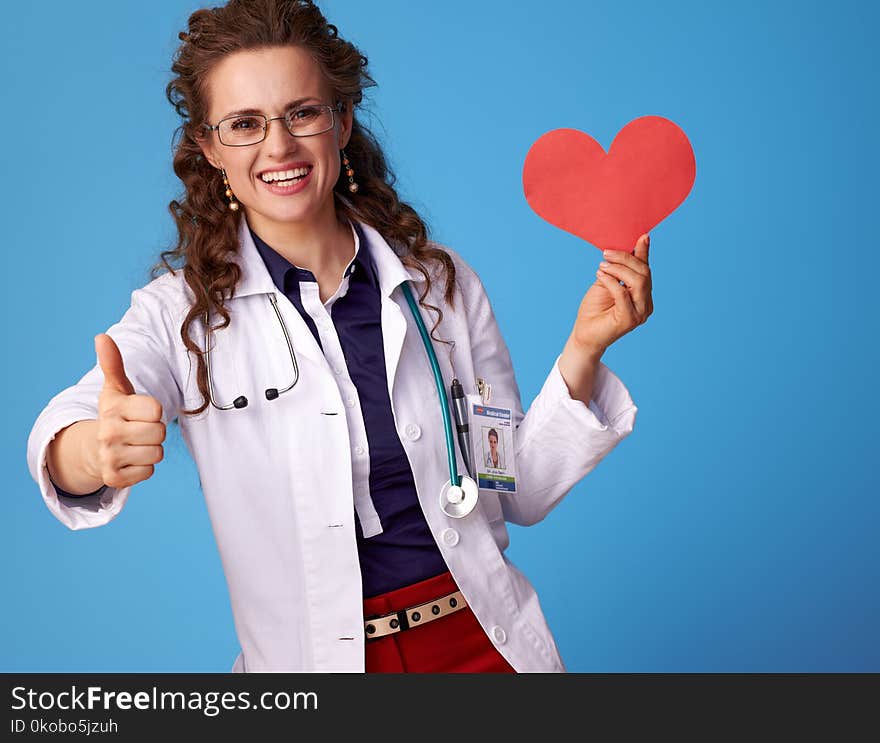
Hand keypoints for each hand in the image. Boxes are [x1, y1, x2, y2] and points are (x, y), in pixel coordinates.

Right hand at [88, 334, 165, 488]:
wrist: (94, 448)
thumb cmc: (115, 414)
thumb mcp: (115, 388)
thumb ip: (113, 364)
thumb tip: (101, 336)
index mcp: (112, 409)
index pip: (157, 410)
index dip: (154, 411)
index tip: (141, 412)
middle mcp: (107, 433)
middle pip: (159, 433)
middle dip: (155, 431)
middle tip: (138, 430)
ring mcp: (109, 458)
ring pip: (157, 454)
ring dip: (151, 450)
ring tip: (135, 444)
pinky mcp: (114, 479)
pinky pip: (149, 472)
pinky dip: (144, 468)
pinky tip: (131, 460)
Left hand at [569, 233, 653, 354]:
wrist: (583, 334)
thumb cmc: (594, 309)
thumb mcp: (606, 282)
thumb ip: (618, 269)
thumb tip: (627, 247)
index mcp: (643, 295)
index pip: (646, 270)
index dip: (644, 253)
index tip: (642, 236)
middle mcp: (646, 305)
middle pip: (644, 274)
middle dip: (626, 259)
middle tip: (606, 254)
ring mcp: (640, 314)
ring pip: (639, 281)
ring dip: (619, 269)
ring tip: (601, 266)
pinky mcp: (629, 320)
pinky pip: (623, 293)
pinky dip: (611, 281)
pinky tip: (600, 275)